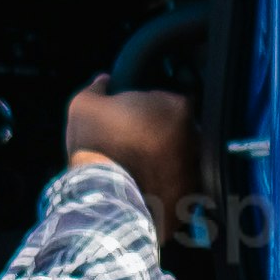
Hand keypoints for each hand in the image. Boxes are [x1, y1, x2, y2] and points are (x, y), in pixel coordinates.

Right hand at [66, 81, 197, 236]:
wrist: (101, 197)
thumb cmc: (95, 145)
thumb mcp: (84, 106)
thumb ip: (97, 88)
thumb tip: (104, 80)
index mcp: (176, 108)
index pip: (171, 99)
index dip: (151, 107)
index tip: (134, 116)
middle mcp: (195, 138)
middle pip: (181, 129)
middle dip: (162, 133)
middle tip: (135, 142)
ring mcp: (195, 170)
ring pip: (183, 159)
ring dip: (166, 160)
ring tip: (139, 168)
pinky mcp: (190, 199)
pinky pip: (181, 187)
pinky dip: (167, 187)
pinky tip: (145, 187)